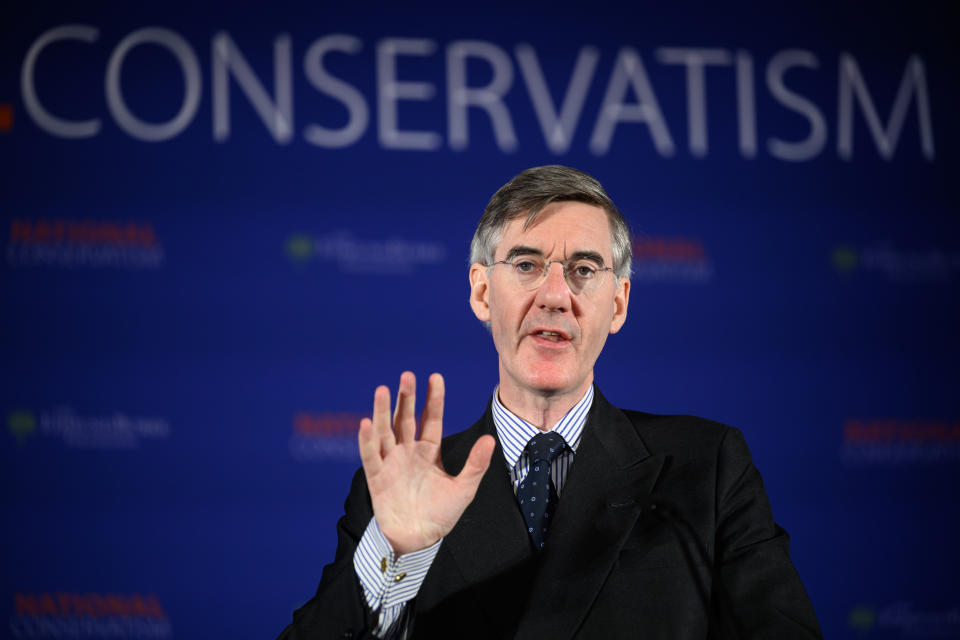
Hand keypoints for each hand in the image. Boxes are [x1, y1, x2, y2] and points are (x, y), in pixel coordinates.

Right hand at [358, 371, 495, 554]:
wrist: (417, 541)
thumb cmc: (440, 515)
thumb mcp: (463, 489)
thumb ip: (475, 464)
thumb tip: (491, 439)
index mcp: (428, 451)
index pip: (430, 419)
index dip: (433, 399)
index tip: (435, 377)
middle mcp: (407, 452)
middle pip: (405, 419)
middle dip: (406, 397)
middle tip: (407, 375)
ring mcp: (391, 463)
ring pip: (385, 431)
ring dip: (382, 411)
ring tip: (382, 389)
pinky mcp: (377, 478)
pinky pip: (370, 456)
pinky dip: (367, 440)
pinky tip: (366, 422)